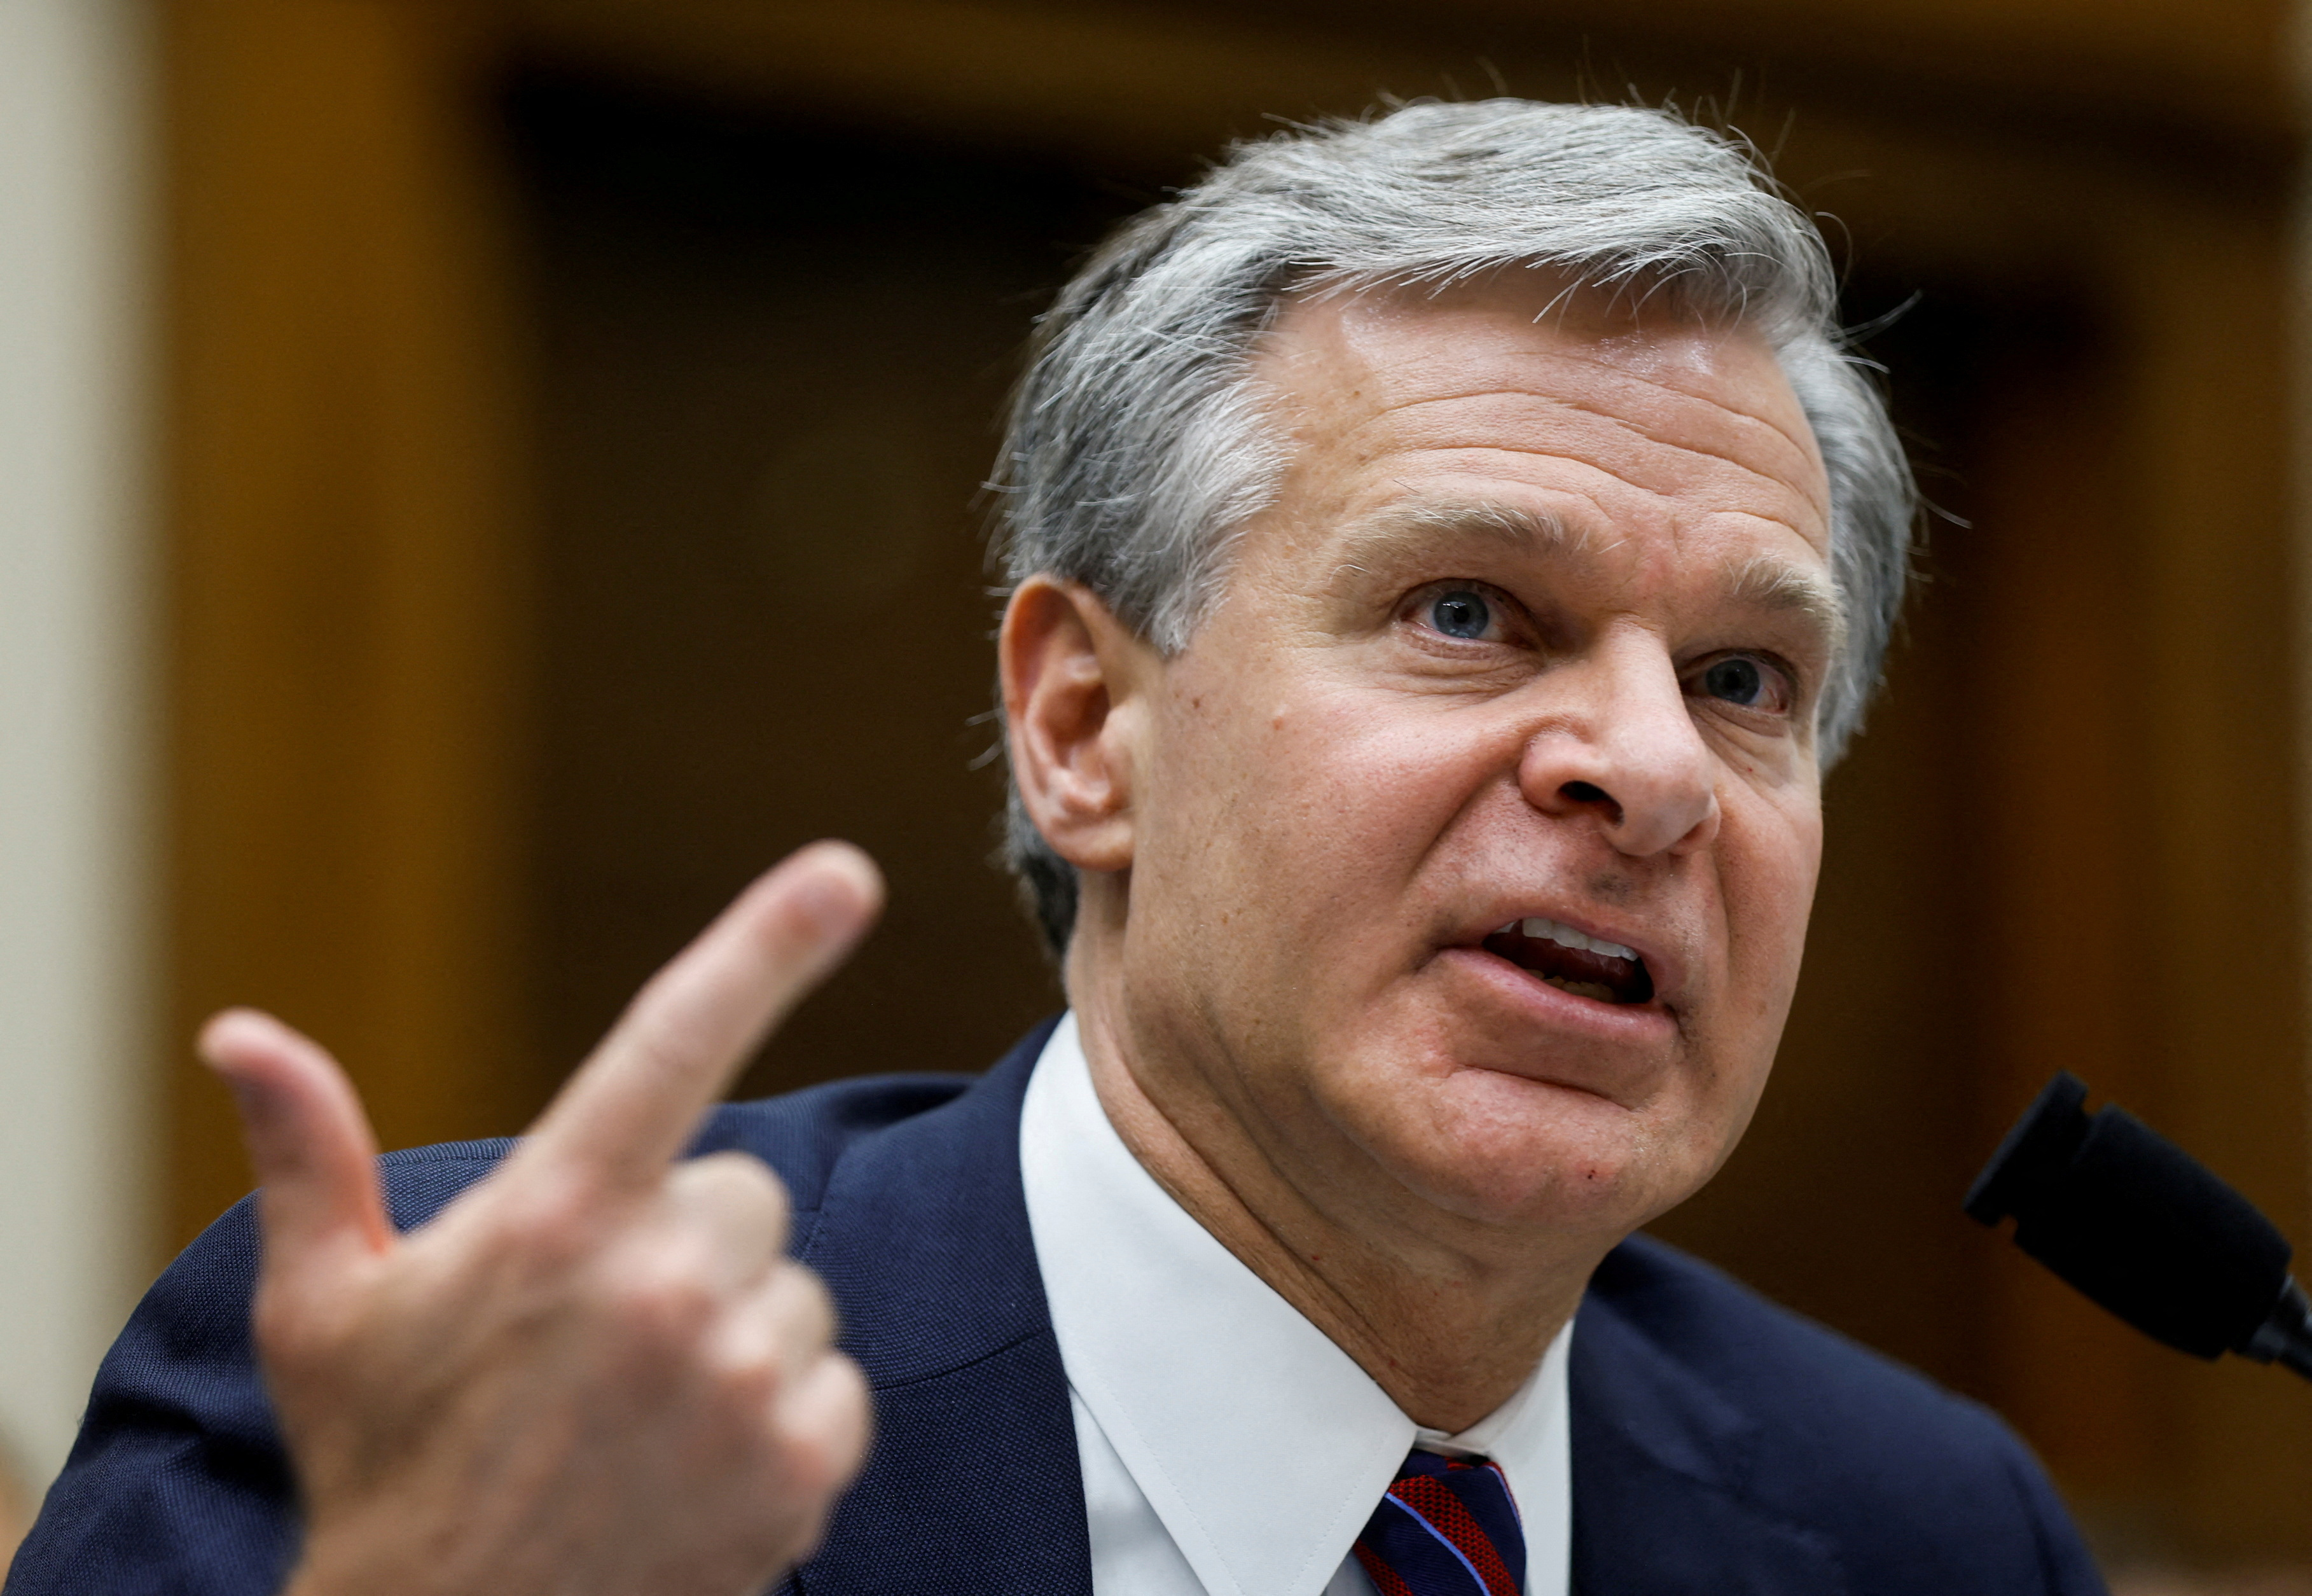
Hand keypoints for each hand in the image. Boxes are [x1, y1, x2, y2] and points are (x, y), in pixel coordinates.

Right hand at [201, 842, 883, 1595]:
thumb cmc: (384, 1467)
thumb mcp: (325, 1309)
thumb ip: (309, 1157)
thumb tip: (243, 1035)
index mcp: (557, 1218)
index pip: (674, 1042)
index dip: (766, 943)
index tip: (842, 874)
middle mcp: (662, 1285)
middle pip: (741, 1193)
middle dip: (684, 1240)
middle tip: (596, 1332)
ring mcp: (739, 1378)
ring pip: (788, 1288)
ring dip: (731, 1331)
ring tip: (633, 1411)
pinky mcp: (804, 1462)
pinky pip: (833, 1379)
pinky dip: (781, 1414)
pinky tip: (690, 1465)